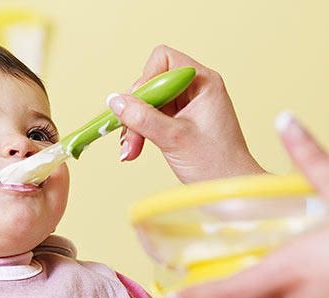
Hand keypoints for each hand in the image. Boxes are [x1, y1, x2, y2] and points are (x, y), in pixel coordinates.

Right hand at [107, 44, 264, 182]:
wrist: (230, 189)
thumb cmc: (214, 164)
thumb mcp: (173, 138)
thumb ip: (143, 118)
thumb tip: (115, 100)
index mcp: (203, 82)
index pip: (163, 61)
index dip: (145, 82)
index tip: (136, 109)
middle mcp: (195, 90)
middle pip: (151, 85)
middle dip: (135, 112)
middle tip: (129, 140)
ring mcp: (188, 107)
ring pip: (148, 104)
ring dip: (135, 126)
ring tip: (130, 151)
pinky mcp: (180, 123)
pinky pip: (152, 119)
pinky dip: (141, 133)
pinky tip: (134, 150)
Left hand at [176, 113, 328, 297]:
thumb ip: (311, 159)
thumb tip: (285, 121)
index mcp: (287, 269)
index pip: (227, 293)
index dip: (198, 297)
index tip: (176, 296)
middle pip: (249, 288)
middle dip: (243, 270)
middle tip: (254, 247)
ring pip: (274, 294)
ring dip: (273, 274)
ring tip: (295, 250)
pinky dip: (295, 284)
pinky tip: (314, 263)